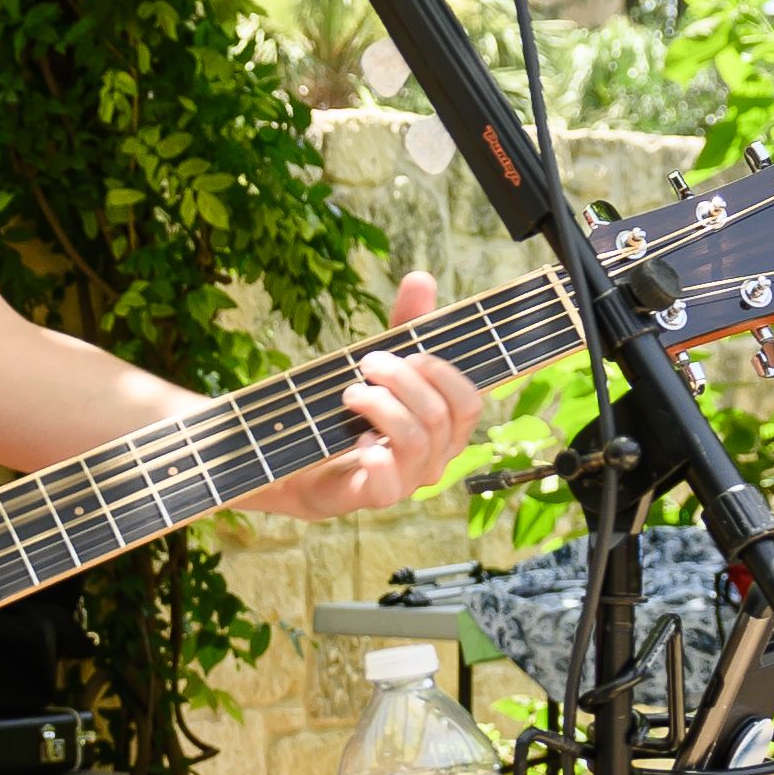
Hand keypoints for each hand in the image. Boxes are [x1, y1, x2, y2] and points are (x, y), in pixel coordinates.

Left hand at [240, 270, 488, 516]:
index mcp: (445, 426)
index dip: (446, 374)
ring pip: (414, 440)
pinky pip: (388, 481)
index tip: (413, 352)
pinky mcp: (376, 496)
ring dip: (380, 406)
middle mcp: (435, 456)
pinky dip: (373, 452)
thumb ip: (405, 325)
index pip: (470, 402)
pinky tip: (357, 438)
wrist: (303, 461)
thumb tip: (420, 278)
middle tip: (366, 364)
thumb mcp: (382, 362)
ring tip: (350, 393)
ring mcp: (408, 480)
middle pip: (439, 415)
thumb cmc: (356, 411)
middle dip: (402, 380)